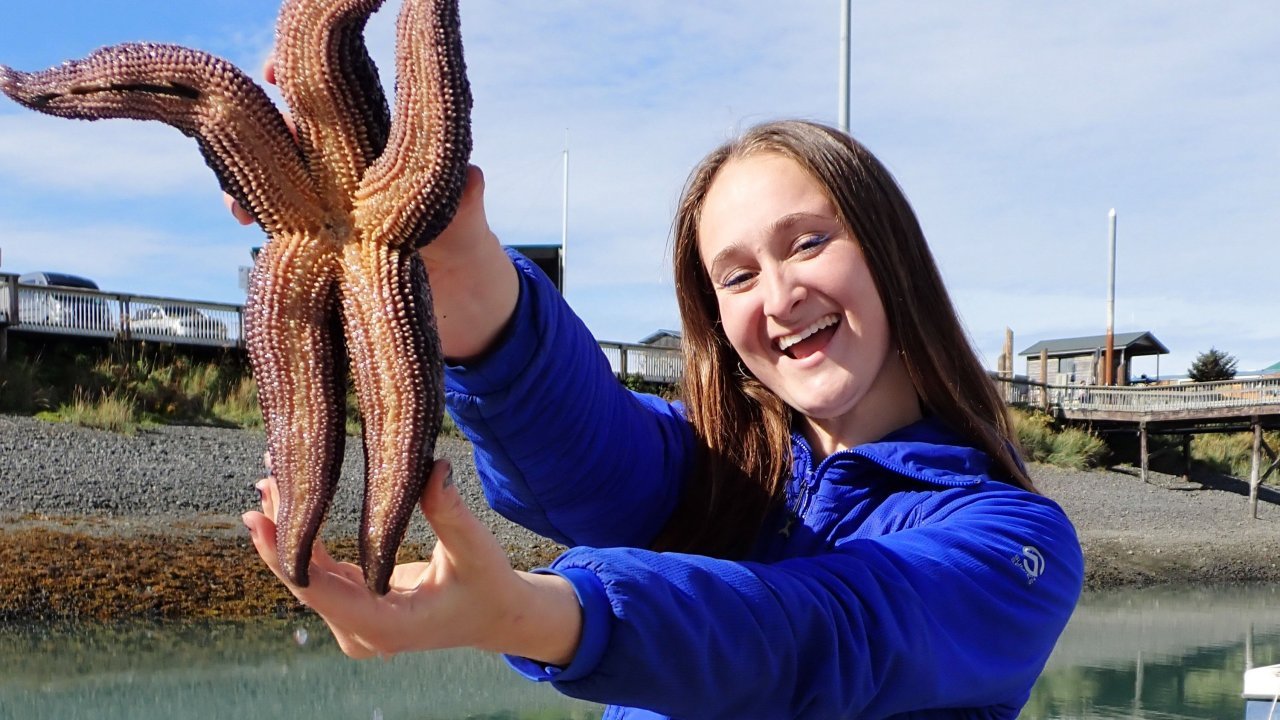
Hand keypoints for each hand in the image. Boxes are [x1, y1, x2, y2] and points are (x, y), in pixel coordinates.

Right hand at [224, 51, 517, 359]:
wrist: (456, 300)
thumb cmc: (463, 243)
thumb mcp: (466, 220)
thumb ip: (463, 198)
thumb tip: (471, 177)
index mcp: (381, 143)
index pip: (336, 98)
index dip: (304, 79)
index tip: (277, 74)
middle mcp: (348, 164)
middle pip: (293, 130)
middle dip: (264, 131)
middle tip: (247, 152)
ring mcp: (327, 199)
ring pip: (276, 171)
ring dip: (250, 176)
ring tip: (241, 202)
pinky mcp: (312, 233)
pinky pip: (273, 210)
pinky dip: (255, 209)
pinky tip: (247, 220)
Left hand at [242, 457, 581, 663]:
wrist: (496, 616)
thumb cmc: (488, 585)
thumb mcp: (473, 549)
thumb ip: (448, 512)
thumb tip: (433, 465)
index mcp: (387, 626)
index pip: (321, 592)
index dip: (284, 555)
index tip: (258, 519)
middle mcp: (362, 632)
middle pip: (306, 583)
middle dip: (279, 534)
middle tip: (264, 481)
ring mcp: (356, 623)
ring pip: (309, 578)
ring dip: (288, 533)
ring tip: (270, 483)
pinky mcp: (356, 607)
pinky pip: (321, 575)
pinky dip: (305, 540)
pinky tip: (288, 506)